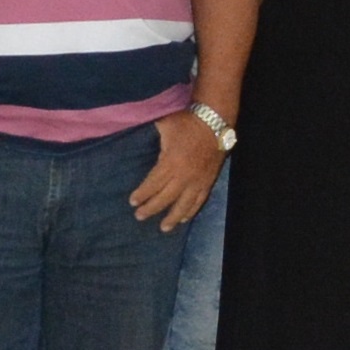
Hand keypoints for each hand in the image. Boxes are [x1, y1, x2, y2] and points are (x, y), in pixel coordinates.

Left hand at [134, 111, 223, 226]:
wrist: (216, 121)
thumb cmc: (188, 121)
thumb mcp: (165, 124)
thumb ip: (152, 134)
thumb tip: (135, 130)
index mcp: (171, 162)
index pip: (153, 184)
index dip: (142, 194)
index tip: (133, 202)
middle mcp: (184, 176)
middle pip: (165, 198)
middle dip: (151, 208)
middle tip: (140, 216)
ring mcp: (198, 181)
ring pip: (183, 205)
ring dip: (172, 217)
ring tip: (163, 228)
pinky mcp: (208, 181)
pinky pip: (199, 201)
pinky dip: (191, 211)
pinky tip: (184, 218)